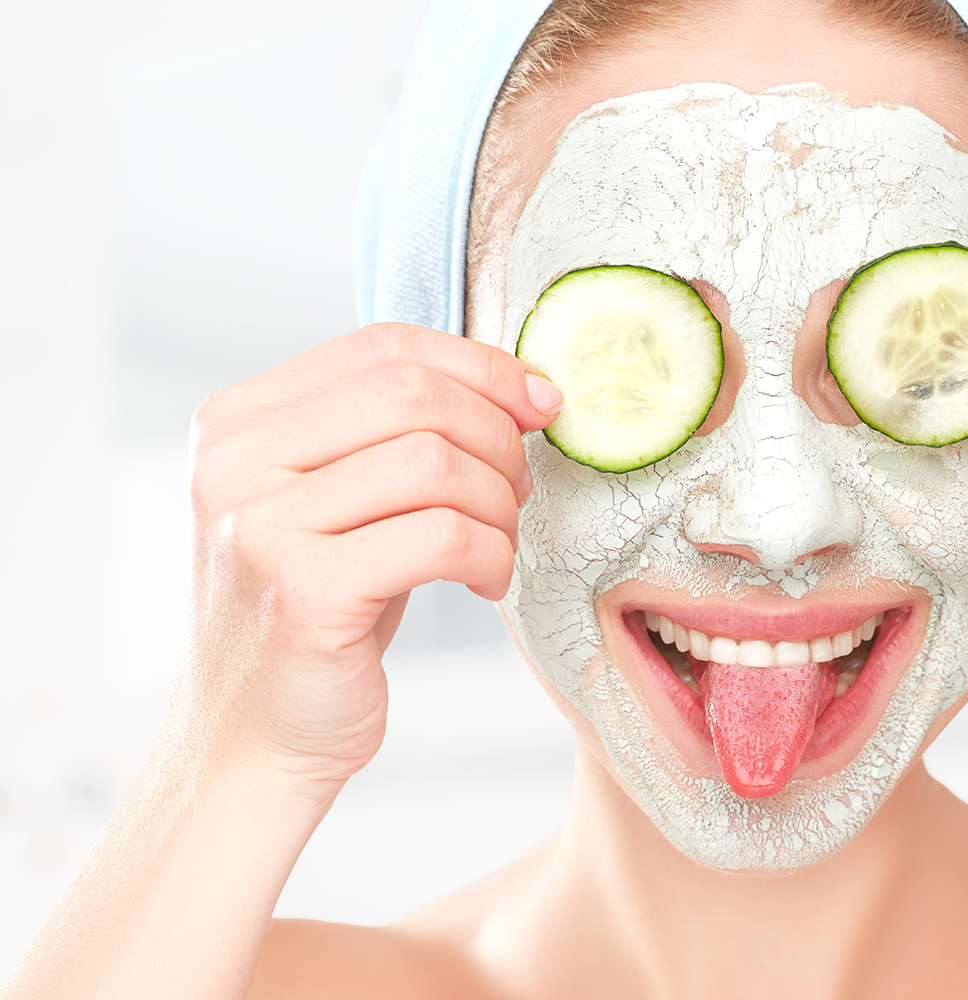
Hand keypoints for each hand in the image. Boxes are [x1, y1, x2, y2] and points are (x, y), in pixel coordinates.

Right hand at [183, 323, 560, 784]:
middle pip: (413, 394)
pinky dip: (491, 555)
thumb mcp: (338, 501)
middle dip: (496, 437)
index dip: (479, 366)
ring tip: (497, 542)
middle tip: (518, 489)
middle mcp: (235, 461)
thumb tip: (521, 386)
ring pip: (435, 463)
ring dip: (498, 504)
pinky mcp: (303, 591)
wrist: (252, 738)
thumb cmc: (319, 610)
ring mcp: (260, 524)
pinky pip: (443, 536)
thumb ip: (392, 433)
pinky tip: (483, 581)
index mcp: (240, 420)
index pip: (383, 346)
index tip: (540, 402)